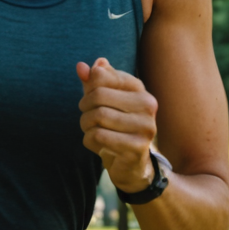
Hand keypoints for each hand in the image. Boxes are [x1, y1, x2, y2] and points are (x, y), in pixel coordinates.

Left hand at [78, 56, 159, 191]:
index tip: (91, 97)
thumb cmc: (114, 125)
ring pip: (97, 116)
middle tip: (88, 117)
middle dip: (84, 107)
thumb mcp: (102, 100)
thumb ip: (92, 81)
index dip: (88, 87)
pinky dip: (90, 140)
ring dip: (86, 125)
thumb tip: (80, 66)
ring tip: (93, 130)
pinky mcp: (137, 147)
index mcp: (139, 89)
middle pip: (98, 95)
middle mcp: (148, 105)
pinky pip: (99, 136)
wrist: (130, 163)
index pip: (102, 75)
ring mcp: (145, 127)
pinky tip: (99, 144)